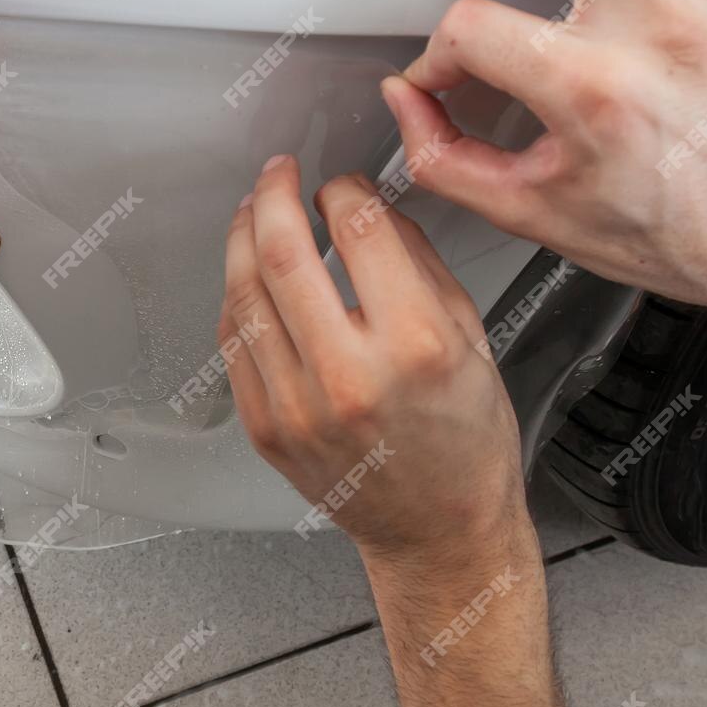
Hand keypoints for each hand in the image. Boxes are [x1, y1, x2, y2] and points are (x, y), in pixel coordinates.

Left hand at [219, 156, 523, 556]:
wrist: (439, 531)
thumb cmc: (465, 442)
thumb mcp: (472, 336)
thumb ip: (418, 262)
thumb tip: (368, 208)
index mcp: (416, 345)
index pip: (359, 230)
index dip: (343, 191)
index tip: (342, 186)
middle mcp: (350, 376)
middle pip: (282, 252)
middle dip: (273, 195)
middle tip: (277, 175)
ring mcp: (298, 407)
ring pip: (244, 294)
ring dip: (242, 238)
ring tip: (254, 213)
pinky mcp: (267, 428)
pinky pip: (234, 342)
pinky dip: (238, 296)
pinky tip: (250, 276)